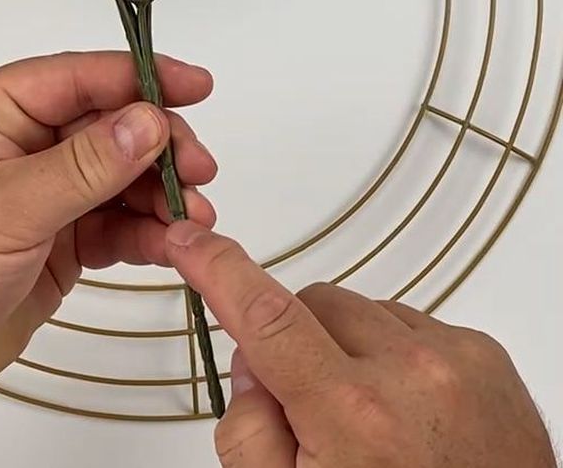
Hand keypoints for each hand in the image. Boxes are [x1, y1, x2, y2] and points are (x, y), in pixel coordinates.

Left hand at [0, 51, 215, 385]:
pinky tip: (170, 242)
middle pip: (107, 123)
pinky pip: (113, 221)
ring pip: (118, 173)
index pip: (77, 76)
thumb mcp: (6, 208)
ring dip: (159, 191)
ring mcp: (42, 190)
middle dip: (158, 143)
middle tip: (199, 168)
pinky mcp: (59, 236)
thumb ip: (84, 165)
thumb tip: (148, 120)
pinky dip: (144, 230)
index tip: (196, 85)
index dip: (140, 78)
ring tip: (194, 215)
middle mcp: (20, 141)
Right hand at [166, 223, 555, 467]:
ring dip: (351, 351)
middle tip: (311, 413)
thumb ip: (249, 433)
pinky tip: (410, 416)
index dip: (218, 269)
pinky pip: (413, 324)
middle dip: (296, 342)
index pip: (266, 315)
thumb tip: (254, 365)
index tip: (188, 240)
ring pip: (363, 312)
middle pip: (313, 307)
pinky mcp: (486, 355)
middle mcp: (410, 374)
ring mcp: (455, 359)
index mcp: (353, 416)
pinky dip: (397, 357)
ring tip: (375, 425)